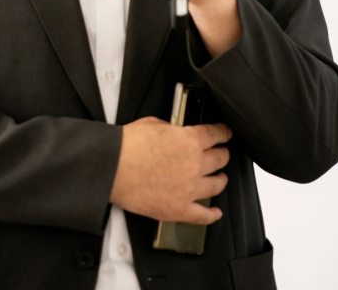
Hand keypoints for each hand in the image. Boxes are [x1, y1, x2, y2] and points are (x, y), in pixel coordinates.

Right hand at [109, 117, 231, 223]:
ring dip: (220, 179)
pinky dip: (212, 215)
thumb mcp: (153, 123)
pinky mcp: (179, 209)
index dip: (223, 132)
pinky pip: (203, 216)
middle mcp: (194, 165)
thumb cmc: (127, 145)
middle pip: (220, 159)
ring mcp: (188, 189)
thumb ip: (172, 128)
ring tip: (219, 177)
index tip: (225, 133)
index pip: (215, 134)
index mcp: (189, 141)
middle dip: (222, 153)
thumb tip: (175, 133)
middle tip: (221, 152)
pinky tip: (215, 212)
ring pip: (216, 185)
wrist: (112, 167)